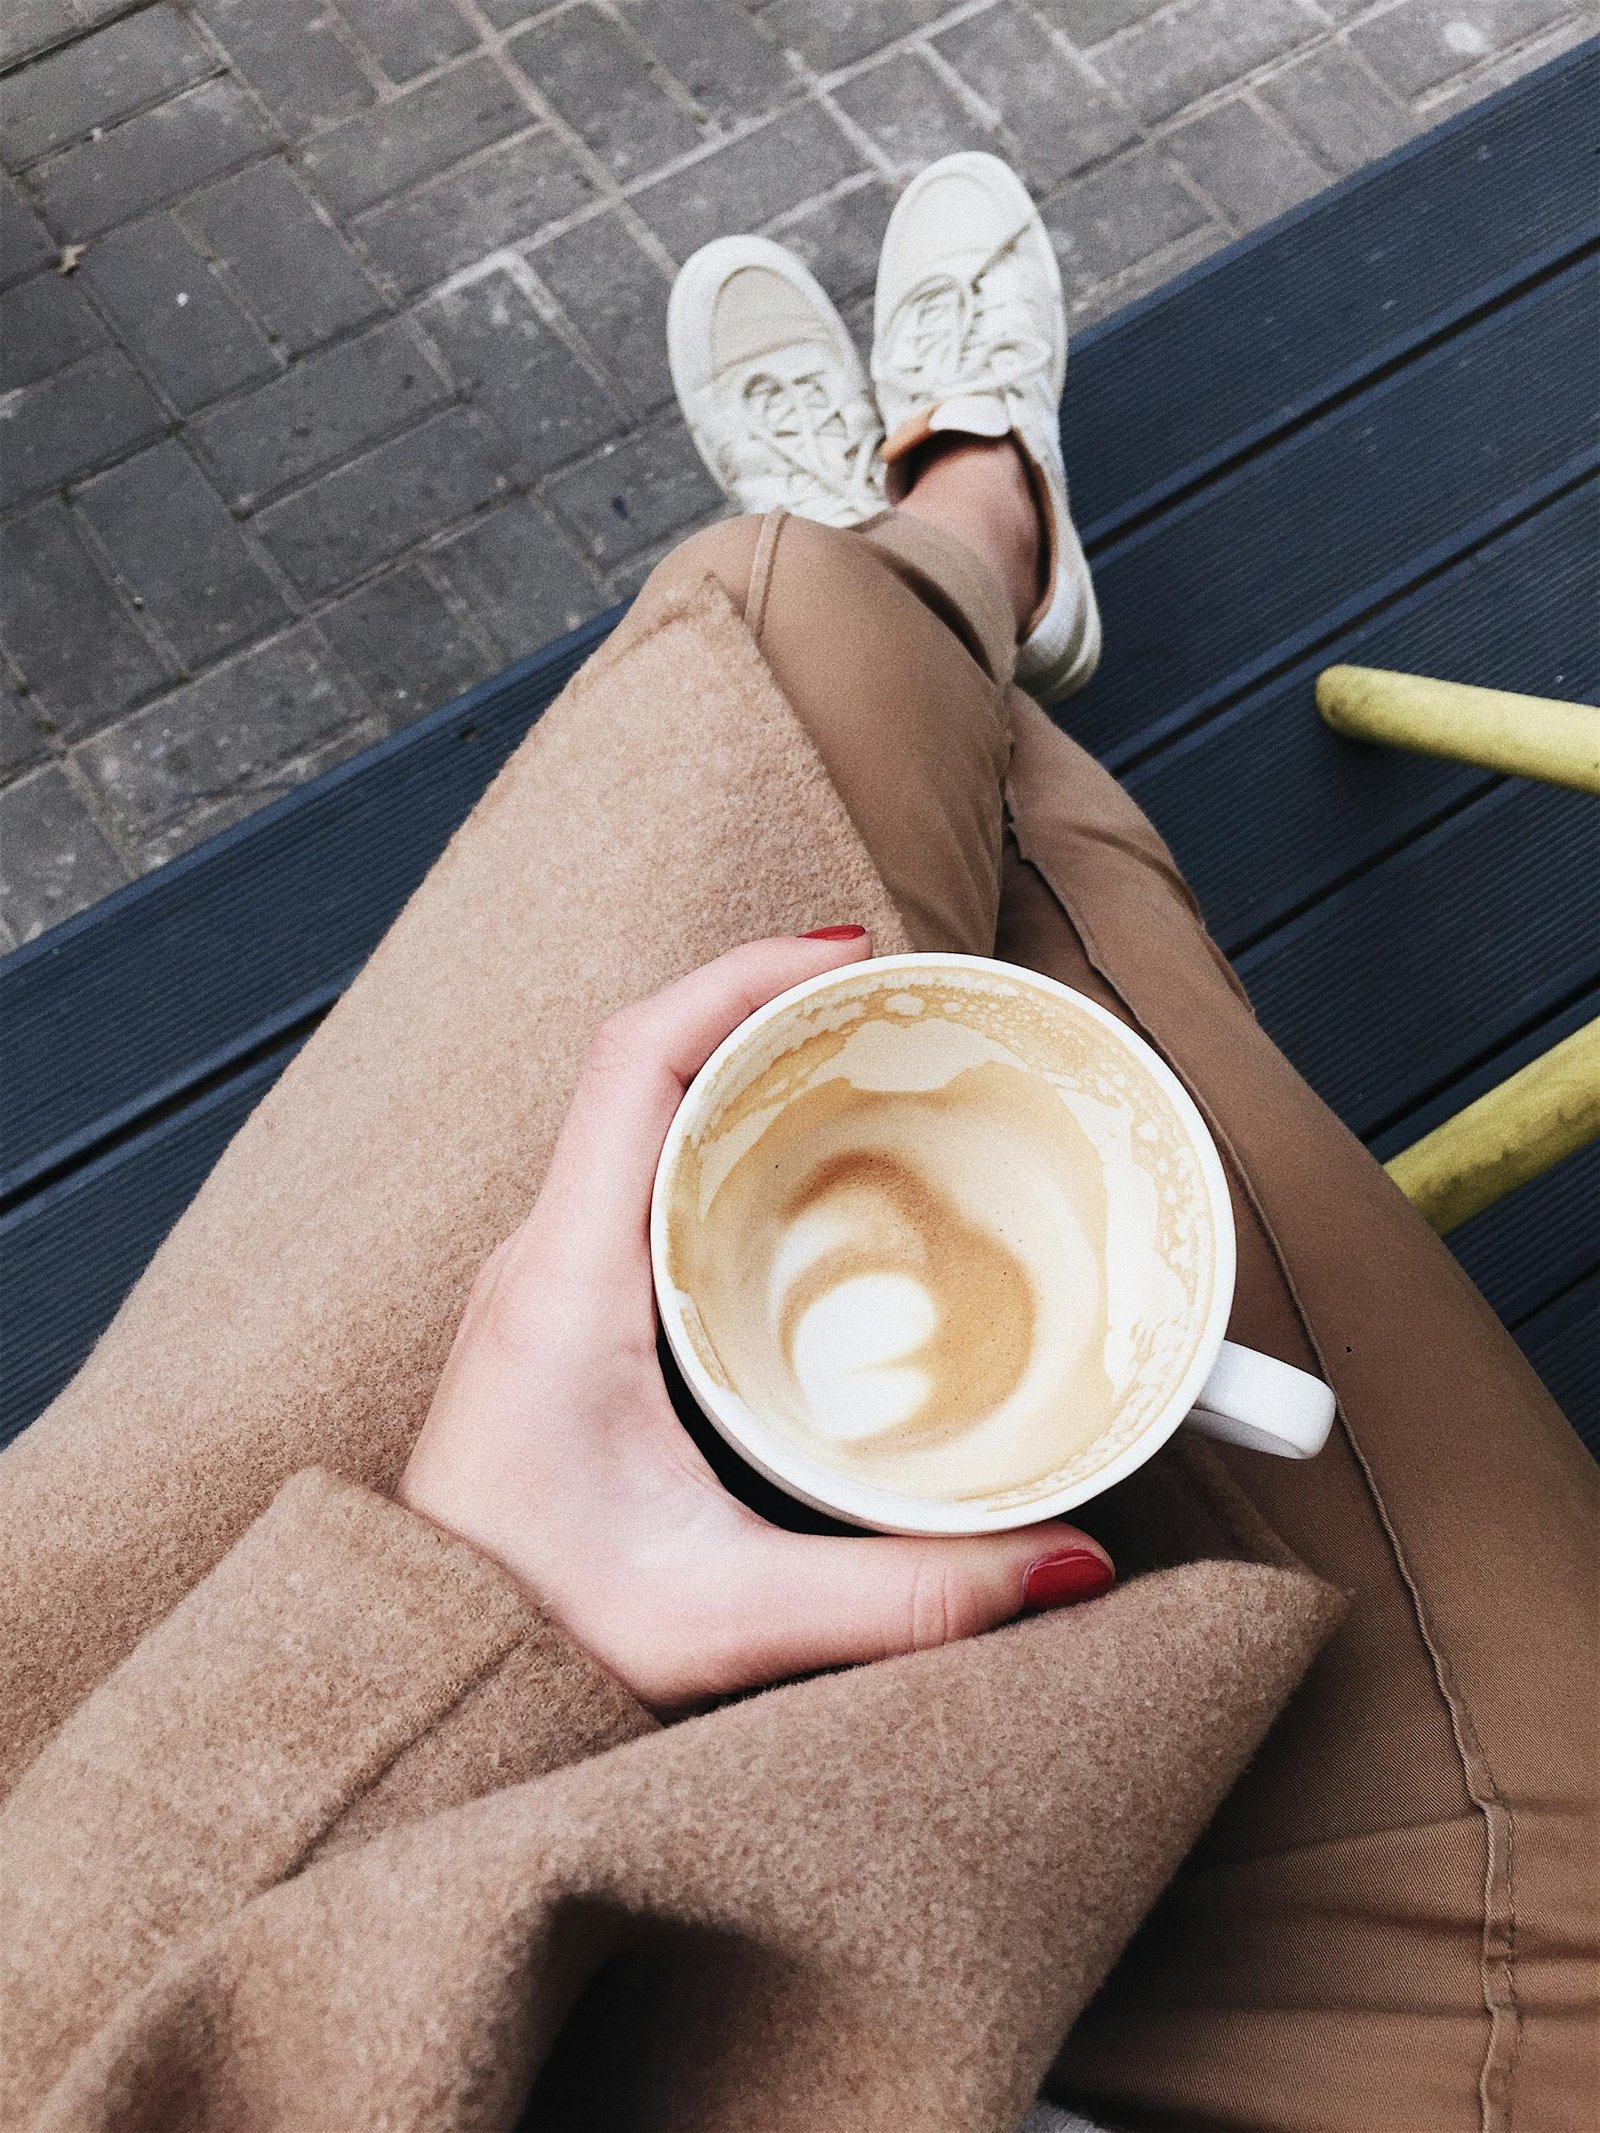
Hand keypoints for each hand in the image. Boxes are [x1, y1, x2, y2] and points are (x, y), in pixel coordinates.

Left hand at [399, 932, 1113, 1709]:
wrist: (419, 1662)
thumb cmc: (532, 1626)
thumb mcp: (723, 1618)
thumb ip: (898, 1596)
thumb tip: (1065, 1566)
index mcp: (568, 1284)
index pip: (632, 1064)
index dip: (733, 980)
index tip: (844, 956)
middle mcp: (547, 1255)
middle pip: (650, 1064)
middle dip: (770, 1009)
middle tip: (893, 1008)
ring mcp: (550, 1275)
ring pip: (644, 1114)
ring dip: (747, 1068)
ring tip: (866, 1065)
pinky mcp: (567, 1306)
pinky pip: (645, 1172)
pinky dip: (726, 1135)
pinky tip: (804, 1170)